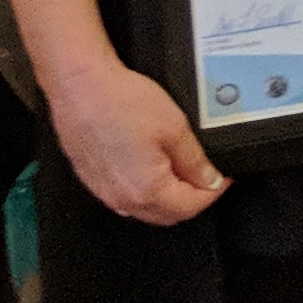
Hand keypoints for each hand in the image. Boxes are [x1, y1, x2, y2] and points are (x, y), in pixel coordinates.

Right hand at [48, 48, 228, 223]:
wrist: (80, 88)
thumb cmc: (120, 102)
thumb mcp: (174, 127)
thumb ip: (195, 160)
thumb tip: (209, 179)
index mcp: (147, 191)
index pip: (190, 207)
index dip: (213, 193)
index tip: (222, 180)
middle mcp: (123, 199)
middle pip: (168, 214)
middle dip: (191, 200)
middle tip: (206, 177)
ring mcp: (105, 192)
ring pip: (146, 208)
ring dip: (167, 197)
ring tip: (181, 170)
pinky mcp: (92, 181)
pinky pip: (125, 196)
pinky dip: (144, 189)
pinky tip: (150, 167)